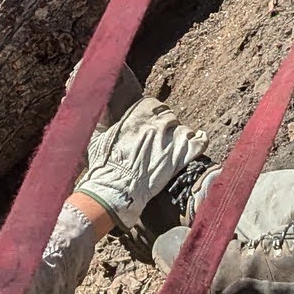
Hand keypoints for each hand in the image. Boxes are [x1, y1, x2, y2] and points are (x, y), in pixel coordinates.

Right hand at [73, 96, 204, 230]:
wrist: (117, 189)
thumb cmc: (104, 166)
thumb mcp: (97, 138)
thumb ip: (100, 122)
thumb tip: (93, 110)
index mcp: (138, 115)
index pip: (153, 105)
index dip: (153, 114)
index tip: (150, 122)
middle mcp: (156, 124)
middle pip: (169, 116)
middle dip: (165, 126)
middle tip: (160, 139)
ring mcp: (170, 140)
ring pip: (183, 128)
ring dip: (179, 136)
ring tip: (173, 146)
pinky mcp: (180, 157)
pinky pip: (199, 142)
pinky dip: (201, 140)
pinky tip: (199, 140)